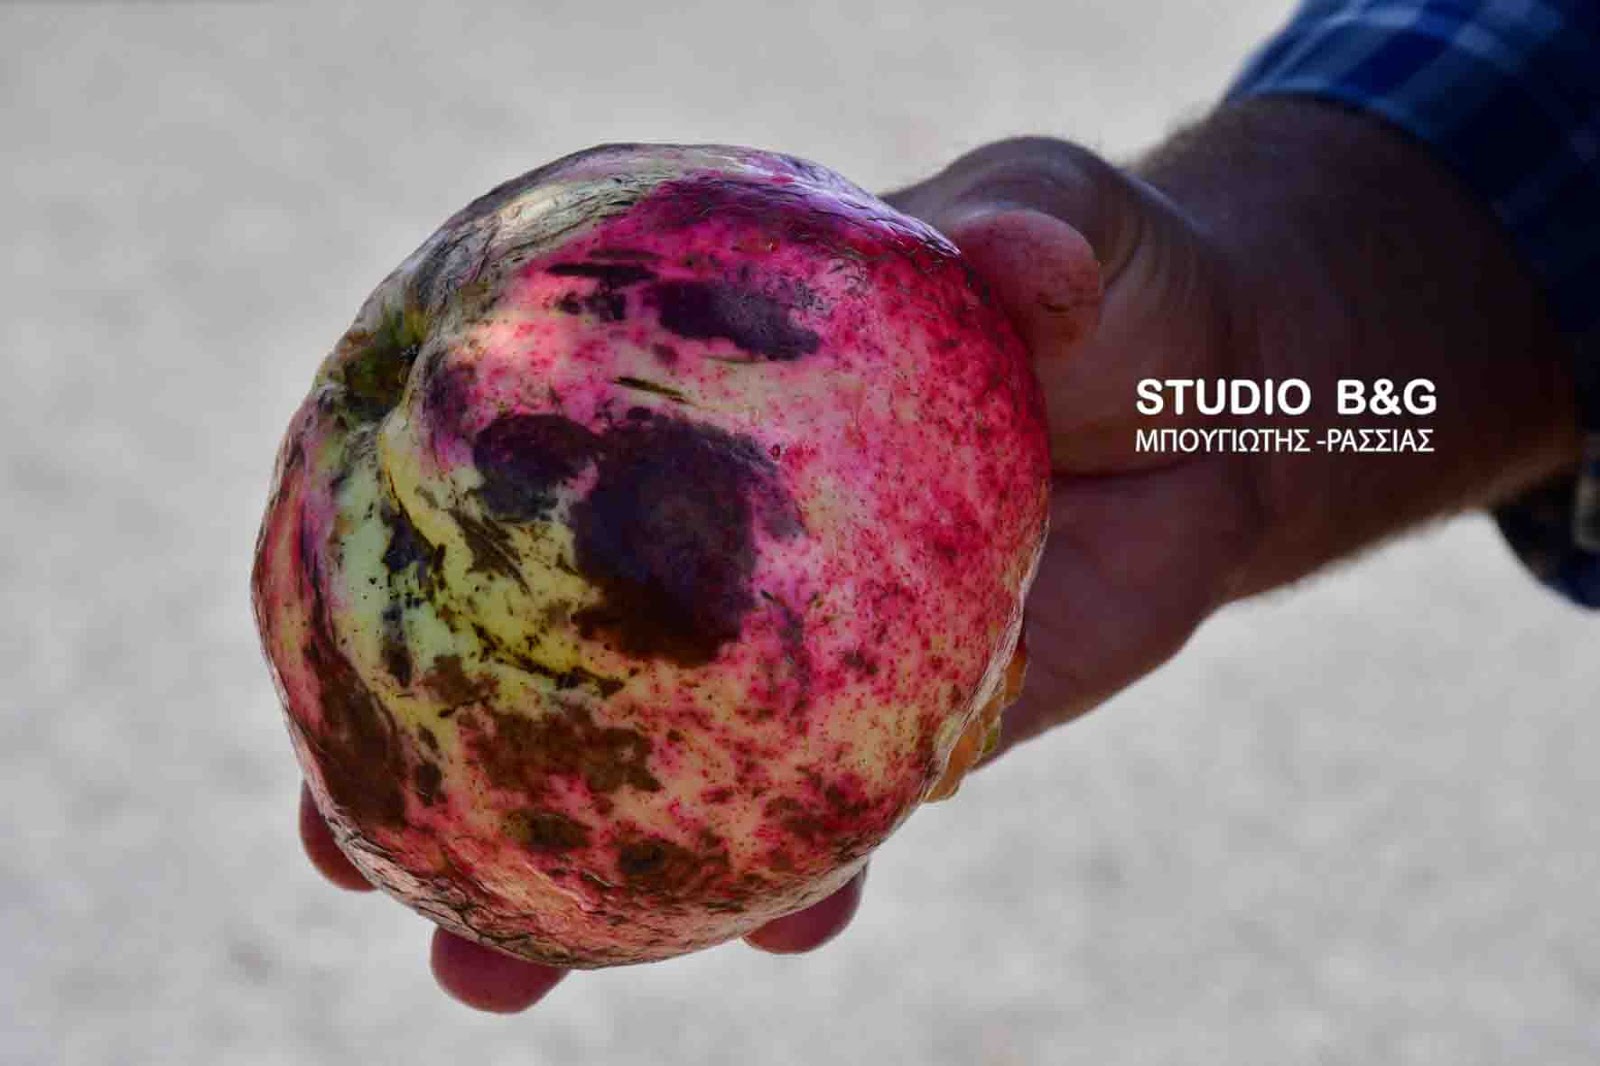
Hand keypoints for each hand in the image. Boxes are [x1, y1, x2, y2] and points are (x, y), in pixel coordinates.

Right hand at [292, 135, 1261, 1012]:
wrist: (1226, 399)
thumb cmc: (1105, 287)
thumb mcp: (1066, 229)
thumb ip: (1035, 233)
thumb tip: (1015, 253)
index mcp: (698, 415)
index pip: (520, 495)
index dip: (396, 569)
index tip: (293, 643)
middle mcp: (727, 551)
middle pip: (553, 663)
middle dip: (440, 769)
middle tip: (346, 858)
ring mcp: (812, 655)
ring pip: (676, 782)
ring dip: (596, 883)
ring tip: (505, 963)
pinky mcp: (920, 729)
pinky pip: (846, 819)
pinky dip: (810, 878)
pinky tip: (790, 927)